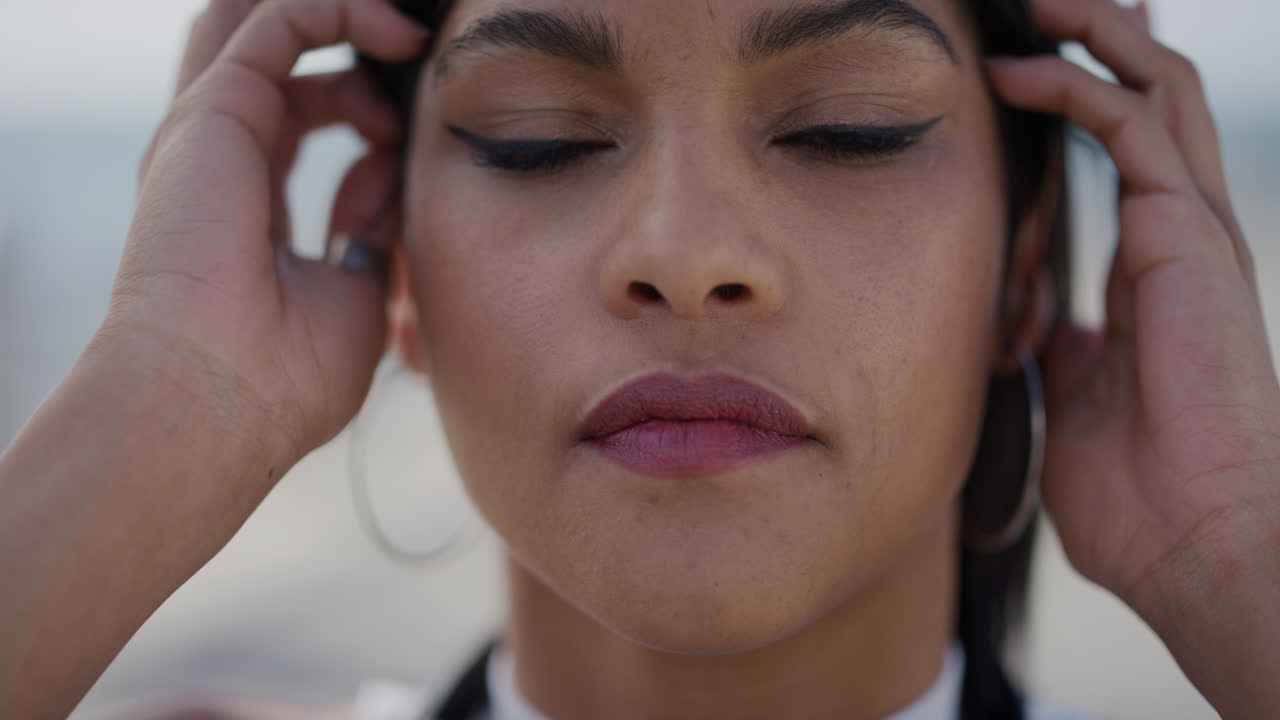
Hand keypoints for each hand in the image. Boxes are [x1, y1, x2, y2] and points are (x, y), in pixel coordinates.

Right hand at [102, 0, 426, 466]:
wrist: (221, 398)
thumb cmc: (287, 377)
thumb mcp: (357, 296)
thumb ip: (376, 237)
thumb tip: (391, 198)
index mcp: (253, 203)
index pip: (308, 119)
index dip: (375, 125)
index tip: (414, 161)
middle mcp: (226, 157)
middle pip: (284, 63)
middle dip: (354, 53)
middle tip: (417, 71)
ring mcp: (215, 131)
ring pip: (270, 26)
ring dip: (345, 20)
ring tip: (409, 36)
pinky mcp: (215, 110)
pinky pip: (278, 20)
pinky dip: (340, 11)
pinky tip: (396, 32)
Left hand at [990, 0, 1279, 614]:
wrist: (1199, 548)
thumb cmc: (1144, 504)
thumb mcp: (1076, 413)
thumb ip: (1064, 361)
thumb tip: (1048, 334)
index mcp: (1157, 276)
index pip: (1130, 157)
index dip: (1082, 102)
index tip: (1016, 73)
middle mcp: (1184, 241)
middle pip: (1155, 103)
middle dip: (1104, 40)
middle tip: (1042, 2)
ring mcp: (1195, 234)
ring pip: (1158, 91)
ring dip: (1098, 35)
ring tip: (1039, 0)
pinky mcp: (1189, 238)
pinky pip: (1137, 128)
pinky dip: (1080, 85)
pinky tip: (1020, 70)